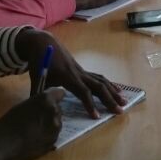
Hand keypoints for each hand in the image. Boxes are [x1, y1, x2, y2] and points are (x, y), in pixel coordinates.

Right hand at [0, 87, 64, 159]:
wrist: (2, 145)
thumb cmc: (8, 122)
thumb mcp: (23, 105)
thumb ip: (37, 103)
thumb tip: (44, 103)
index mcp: (47, 100)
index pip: (59, 93)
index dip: (54, 97)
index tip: (48, 101)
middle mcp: (55, 113)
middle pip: (58, 109)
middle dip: (50, 112)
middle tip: (36, 118)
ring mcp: (55, 129)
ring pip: (56, 123)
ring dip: (49, 124)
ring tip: (34, 130)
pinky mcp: (53, 142)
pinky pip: (53, 135)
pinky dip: (47, 136)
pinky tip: (35, 139)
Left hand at [13, 29, 127, 116]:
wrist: (44, 43)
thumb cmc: (40, 60)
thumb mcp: (36, 77)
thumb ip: (38, 94)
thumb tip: (38, 110)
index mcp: (67, 76)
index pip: (83, 91)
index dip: (90, 104)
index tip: (96, 116)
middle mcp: (78, 73)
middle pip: (98, 86)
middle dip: (110, 99)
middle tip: (120, 110)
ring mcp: (82, 70)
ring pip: (102, 81)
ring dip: (114, 92)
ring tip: (124, 101)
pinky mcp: (83, 70)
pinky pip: (99, 78)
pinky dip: (110, 84)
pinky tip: (117, 91)